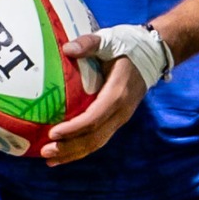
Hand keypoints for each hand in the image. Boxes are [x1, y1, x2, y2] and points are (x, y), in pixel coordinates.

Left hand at [40, 46, 146, 163]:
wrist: (153, 54)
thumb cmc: (127, 46)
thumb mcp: (109, 40)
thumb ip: (89, 43)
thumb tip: (66, 49)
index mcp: (117, 94)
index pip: (94, 118)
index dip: (74, 128)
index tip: (53, 132)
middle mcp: (121, 112)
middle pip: (94, 137)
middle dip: (69, 148)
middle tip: (46, 152)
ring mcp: (120, 118)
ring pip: (96, 142)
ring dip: (73, 153)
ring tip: (50, 160)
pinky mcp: (117, 120)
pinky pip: (98, 138)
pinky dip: (80, 149)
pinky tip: (63, 154)